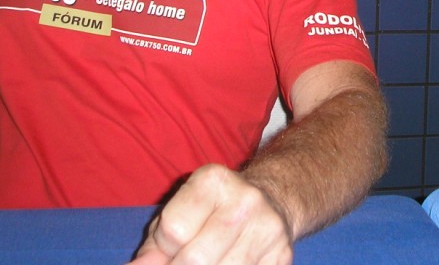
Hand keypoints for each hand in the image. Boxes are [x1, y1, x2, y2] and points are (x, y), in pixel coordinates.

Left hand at [129, 164, 292, 264]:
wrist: (272, 201)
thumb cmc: (214, 210)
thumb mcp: (181, 211)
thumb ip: (155, 242)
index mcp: (213, 181)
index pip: (172, 231)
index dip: (162, 250)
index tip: (168, 250)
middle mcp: (245, 200)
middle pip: (195, 260)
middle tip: (180, 264)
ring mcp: (267, 229)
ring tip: (208, 261)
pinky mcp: (282, 255)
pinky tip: (225, 263)